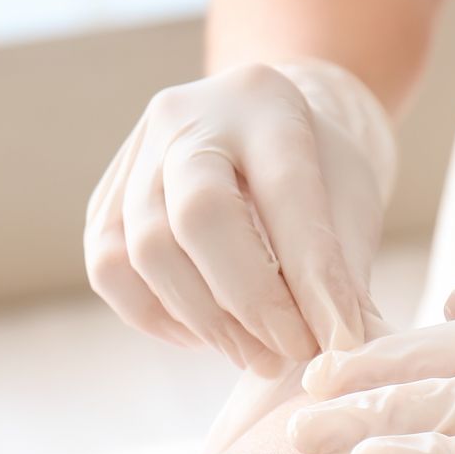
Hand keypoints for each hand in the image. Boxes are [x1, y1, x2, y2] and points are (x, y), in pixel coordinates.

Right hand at [84, 59, 395, 373]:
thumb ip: (345, 272)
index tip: (331, 338)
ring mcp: (135, 156)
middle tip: (287, 353)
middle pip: (197, 215)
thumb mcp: (350, 204)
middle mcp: (187, 116)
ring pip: (148, 251)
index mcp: (263, 100)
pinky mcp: (104, 201)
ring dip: (206, 322)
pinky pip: (111, 271)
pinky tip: (204, 333)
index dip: (307, 275)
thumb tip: (346, 350)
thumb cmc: (315, 177)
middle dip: (249, 302)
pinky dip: (158, 316)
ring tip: (255, 353)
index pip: (283, 189)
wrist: (261, 143)